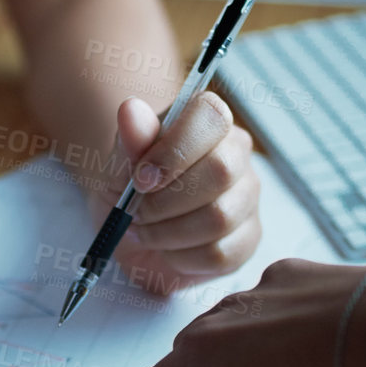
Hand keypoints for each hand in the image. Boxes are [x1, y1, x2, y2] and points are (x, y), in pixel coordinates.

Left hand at [103, 92, 261, 291]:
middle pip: (221, 171)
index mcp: (207, 122)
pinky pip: (221, 253)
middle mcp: (237, 154)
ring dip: (169, 232)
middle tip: (137, 211)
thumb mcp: (117, 164)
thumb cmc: (128, 187)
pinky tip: (168, 249)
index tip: (140, 179)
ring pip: (221, 217)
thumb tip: (130, 110)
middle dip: (167, 200)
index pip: (211, 116)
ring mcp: (247, 197)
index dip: (174, 150)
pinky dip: (182, 257)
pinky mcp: (248, 238)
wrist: (131, 230)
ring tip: (147, 230)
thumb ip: (127, 141)